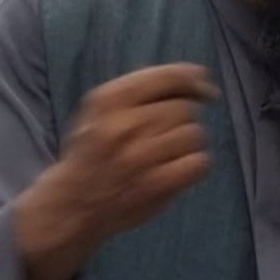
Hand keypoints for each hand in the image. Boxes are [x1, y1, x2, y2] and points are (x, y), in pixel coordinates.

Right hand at [19, 64, 217, 247]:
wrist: (72, 203)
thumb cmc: (96, 151)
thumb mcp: (103, 110)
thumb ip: (145, 89)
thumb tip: (200, 77)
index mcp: (107, 100)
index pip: (168, 77)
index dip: (194, 81)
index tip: (207, 90)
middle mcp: (122, 125)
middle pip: (185, 108)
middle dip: (182, 120)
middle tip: (162, 136)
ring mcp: (139, 157)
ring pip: (194, 134)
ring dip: (188, 144)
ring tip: (164, 155)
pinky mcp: (156, 184)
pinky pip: (199, 162)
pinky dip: (194, 166)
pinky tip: (175, 170)